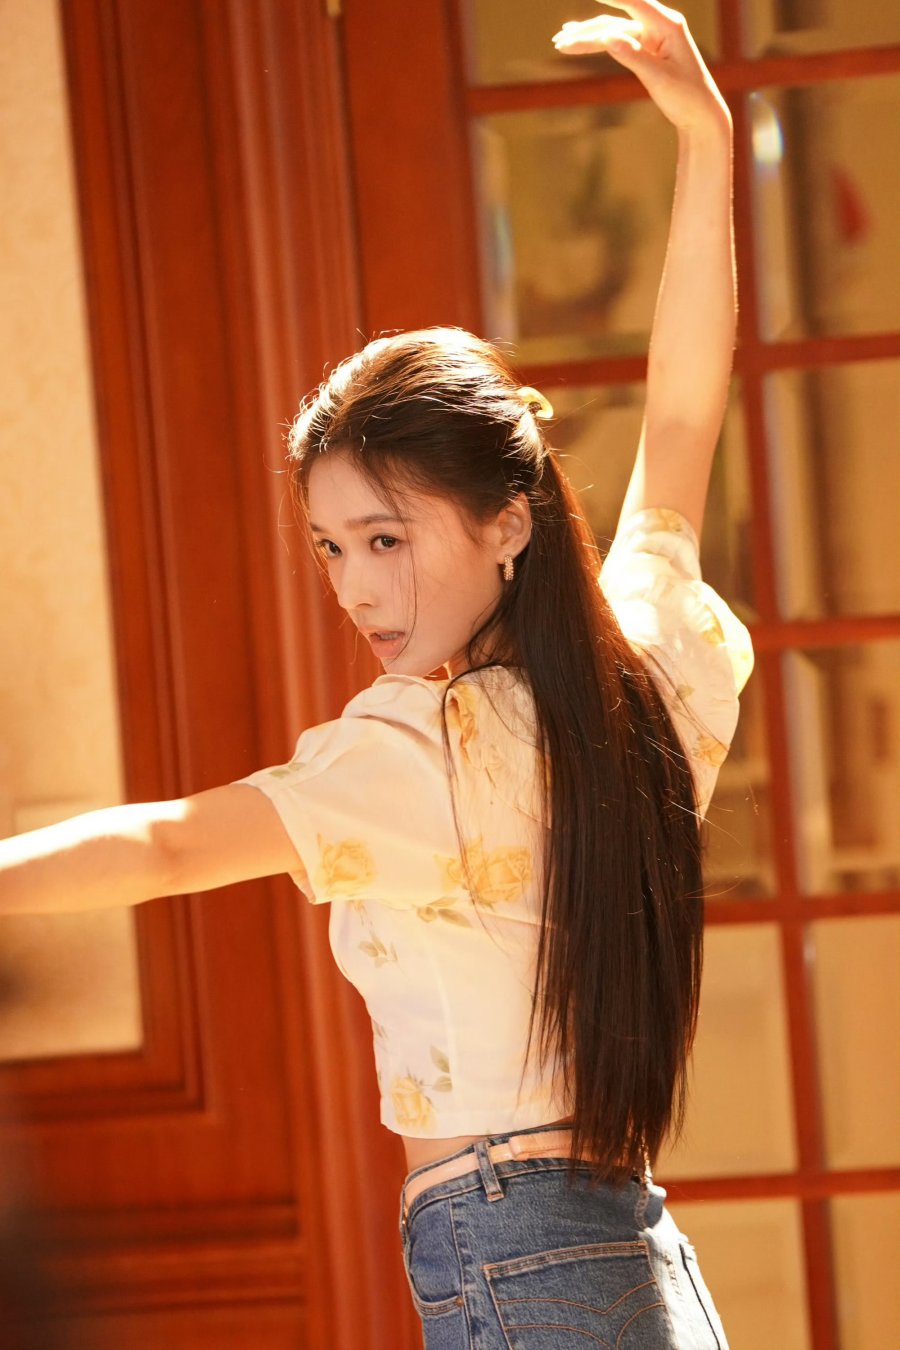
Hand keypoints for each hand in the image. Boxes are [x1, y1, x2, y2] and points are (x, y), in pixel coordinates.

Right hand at [552, 0, 730, 134]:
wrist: (701, 114)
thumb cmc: (686, 96)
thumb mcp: (659, 79)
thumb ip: (634, 57)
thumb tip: (608, 38)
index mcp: (668, 25)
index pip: (634, 2)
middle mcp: (659, 26)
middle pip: (615, 20)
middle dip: (587, 29)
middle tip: (560, 39)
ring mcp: (652, 37)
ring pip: (613, 31)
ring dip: (588, 37)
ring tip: (561, 43)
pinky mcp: (647, 50)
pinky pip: (618, 42)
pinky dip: (599, 43)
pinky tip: (582, 42)